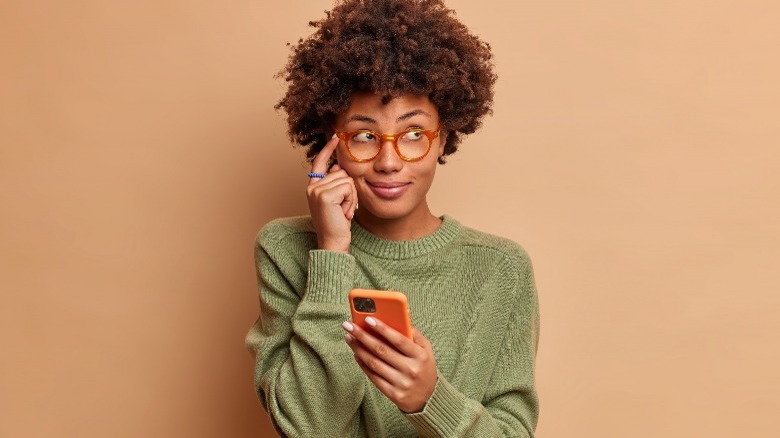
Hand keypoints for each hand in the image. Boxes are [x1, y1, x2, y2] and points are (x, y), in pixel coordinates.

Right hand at [306, 135, 357, 252]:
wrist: (333, 242)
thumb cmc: (337, 223)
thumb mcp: (337, 200)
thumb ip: (335, 183)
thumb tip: (338, 165)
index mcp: (313, 186)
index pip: (319, 162)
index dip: (328, 149)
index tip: (335, 137)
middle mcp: (312, 186)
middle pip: (342, 172)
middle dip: (350, 189)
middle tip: (345, 207)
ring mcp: (316, 190)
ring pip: (347, 179)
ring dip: (352, 197)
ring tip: (344, 211)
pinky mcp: (324, 195)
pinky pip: (348, 187)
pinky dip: (350, 200)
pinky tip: (344, 213)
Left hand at [342, 318, 437, 412]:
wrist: (428, 398)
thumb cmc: (424, 367)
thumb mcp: (426, 350)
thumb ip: (415, 334)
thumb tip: (400, 317)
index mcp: (420, 356)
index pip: (399, 339)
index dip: (382, 328)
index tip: (367, 319)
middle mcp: (411, 369)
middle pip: (381, 350)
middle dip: (362, 336)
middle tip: (348, 326)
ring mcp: (401, 383)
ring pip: (374, 363)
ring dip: (358, 348)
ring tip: (349, 337)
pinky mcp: (392, 394)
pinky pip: (373, 376)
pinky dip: (362, 364)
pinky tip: (356, 353)